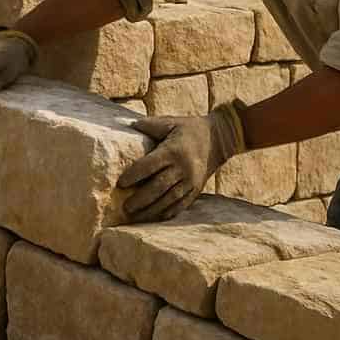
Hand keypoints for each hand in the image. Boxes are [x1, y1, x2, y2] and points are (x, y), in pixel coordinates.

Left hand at [116, 103, 246, 221]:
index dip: (133, 175)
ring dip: (151, 210)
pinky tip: (154, 217)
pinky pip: (181, 205)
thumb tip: (130, 125)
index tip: (120, 184)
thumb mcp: (171, 122)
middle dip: (140, 199)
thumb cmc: (189, 129)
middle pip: (158, 187)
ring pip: (169, 199)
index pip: (149, 165)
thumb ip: (150, 125)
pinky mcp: (197, 189)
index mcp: (173, 151)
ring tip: (134, 216)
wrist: (220, 138)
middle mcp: (183, 168)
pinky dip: (167, 212)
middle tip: (125, 207)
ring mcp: (191, 181)